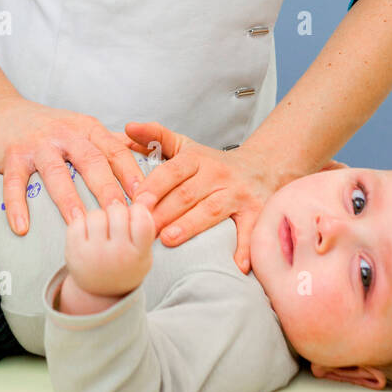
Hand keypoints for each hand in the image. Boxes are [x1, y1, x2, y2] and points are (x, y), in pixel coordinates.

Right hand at [0, 96, 143, 236]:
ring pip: (56, 172)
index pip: (115, 150)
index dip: (131, 173)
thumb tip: (147, 158)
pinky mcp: (12, 155)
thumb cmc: (47, 126)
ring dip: (68, 200)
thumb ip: (109, 143)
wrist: (2, 111)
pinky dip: (17, 205)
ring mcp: (38, 144)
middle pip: (91, 161)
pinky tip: (22, 227)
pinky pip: (15, 182)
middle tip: (120, 215)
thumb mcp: (80, 127)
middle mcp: (65, 133)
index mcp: (86, 128)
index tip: (146, 197)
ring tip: (79, 224)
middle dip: (108, 189)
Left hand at [64, 201, 155, 298]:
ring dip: (99, 217)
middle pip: (118, 212)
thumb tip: (141, 200)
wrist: (99, 291)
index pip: (142, 220)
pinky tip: (88, 234)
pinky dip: (82, 224)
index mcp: (138, 254)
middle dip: (117, 212)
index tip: (135, 214)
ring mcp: (94, 253)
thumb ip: (145, 228)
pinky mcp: (74, 251)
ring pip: (96, 215)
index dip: (138, 210)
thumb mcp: (143, 253)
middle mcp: (117, 255)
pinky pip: (77, 222)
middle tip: (116, 222)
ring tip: (102, 230)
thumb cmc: (124, 265)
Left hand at [125, 122, 349, 273]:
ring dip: (190, 225)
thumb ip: (156, 136)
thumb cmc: (214, 163)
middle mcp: (218, 174)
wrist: (263, 167)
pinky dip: (245, 247)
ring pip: (211, 210)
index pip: (173, 171)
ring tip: (169, 239)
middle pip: (187, 194)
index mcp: (198, 159)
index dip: (154, 186)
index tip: (136, 202)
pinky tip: (236, 264)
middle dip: (164, 211)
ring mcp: (238, 194)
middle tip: (143, 228)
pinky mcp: (256, 211)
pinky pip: (250, 230)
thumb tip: (128, 127)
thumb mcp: (186, 146)